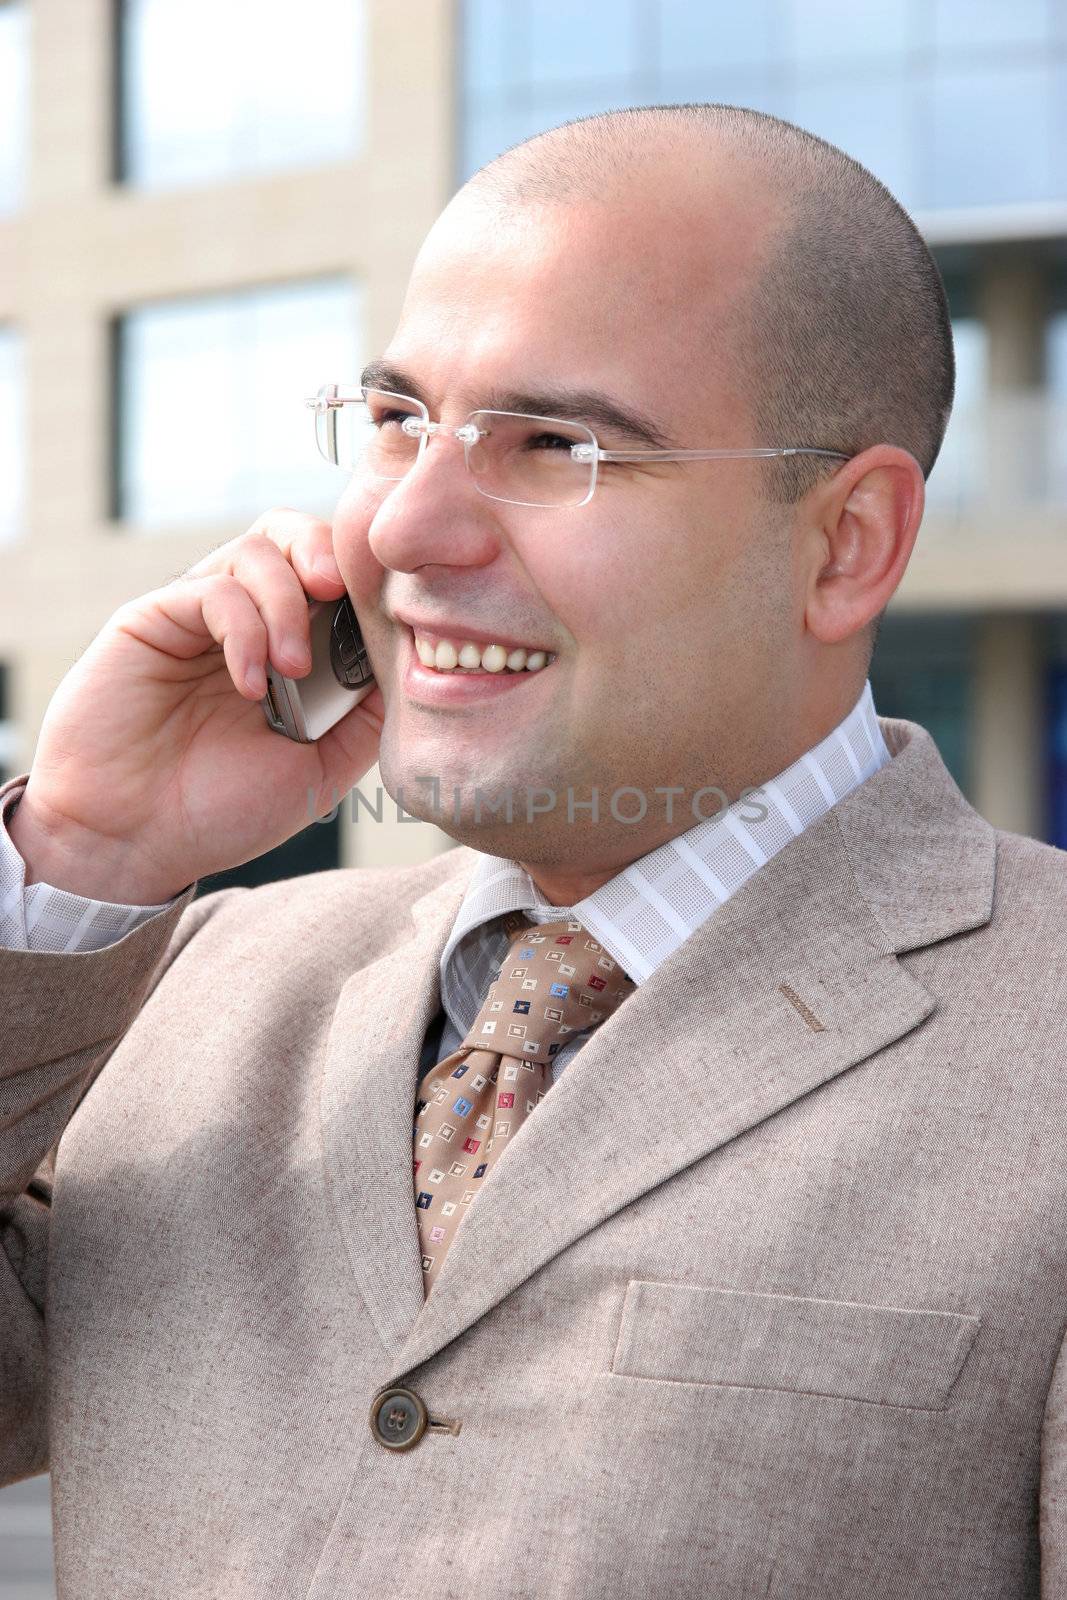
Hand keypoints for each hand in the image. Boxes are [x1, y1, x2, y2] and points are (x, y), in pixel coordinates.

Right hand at [9, 510, 384, 903]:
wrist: (134, 843)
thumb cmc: (221, 810)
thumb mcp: (322, 768)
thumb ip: (366, 713)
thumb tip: (413, 662)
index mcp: (289, 646)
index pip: (334, 576)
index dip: (364, 581)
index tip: (386, 616)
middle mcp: (245, 620)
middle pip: (295, 536)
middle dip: (327, 552)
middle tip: (339, 594)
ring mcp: (199, 616)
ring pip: (258, 551)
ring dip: (288, 602)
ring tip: (294, 669)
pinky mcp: (152, 619)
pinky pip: (213, 590)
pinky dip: (245, 631)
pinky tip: (250, 686)